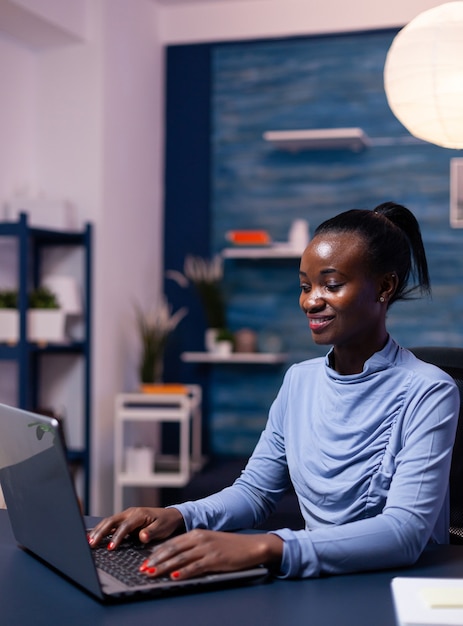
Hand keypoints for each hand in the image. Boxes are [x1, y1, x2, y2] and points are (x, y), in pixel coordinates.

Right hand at [87, 507, 185, 549]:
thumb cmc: (166, 522)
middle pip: (112, 521)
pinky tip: (94, 536)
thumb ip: (152, 532)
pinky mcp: (125, 520)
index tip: (111, 547)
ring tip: (89, 541)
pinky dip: (102, 529)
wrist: (170, 516)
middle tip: (92, 544)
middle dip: (101, 532)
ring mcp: (126, 515)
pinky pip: (111, 524)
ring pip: (109, 521)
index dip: (117, 537)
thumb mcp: (162, 528)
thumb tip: (142, 536)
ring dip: (98, 530)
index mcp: (139, 514)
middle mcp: (130, 513)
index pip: (125, 526)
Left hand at [139, 529, 282, 579]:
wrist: (250, 545)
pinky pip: (195, 567)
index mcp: (196, 533)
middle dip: (156, 560)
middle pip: (172, 550)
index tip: (145, 562)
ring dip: (164, 567)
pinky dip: (182, 572)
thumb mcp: (209, 542)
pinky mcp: (214, 559)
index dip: (156, 553)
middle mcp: (199, 539)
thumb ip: (193, 547)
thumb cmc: (230, 546)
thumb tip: (175, 559)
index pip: (171, 543)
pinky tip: (174, 577)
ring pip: (180, 558)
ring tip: (152, 574)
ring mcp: (206, 549)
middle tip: (143, 569)